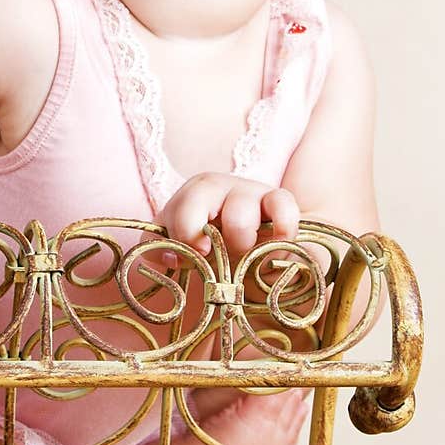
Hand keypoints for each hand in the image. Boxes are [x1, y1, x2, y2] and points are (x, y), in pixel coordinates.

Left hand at [159, 173, 299, 257]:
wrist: (244, 249)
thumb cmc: (207, 247)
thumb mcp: (177, 247)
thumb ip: (160, 249)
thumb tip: (170, 255)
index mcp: (190, 197)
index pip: (182, 208)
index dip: (187, 236)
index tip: (196, 257)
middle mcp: (219, 187)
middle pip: (209, 195)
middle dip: (217, 238)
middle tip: (221, 258)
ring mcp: (251, 191)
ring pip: (242, 209)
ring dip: (242, 241)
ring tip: (245, 255)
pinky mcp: (280, 201)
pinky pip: (284, 205)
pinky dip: (282, 228)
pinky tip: (275, 246)